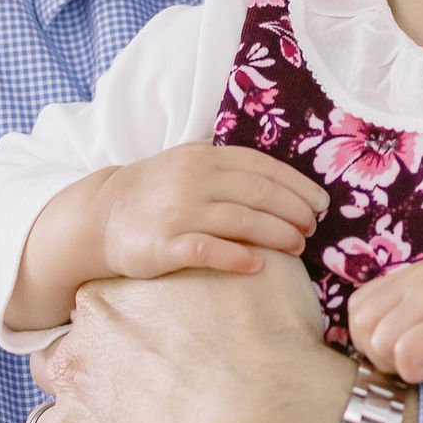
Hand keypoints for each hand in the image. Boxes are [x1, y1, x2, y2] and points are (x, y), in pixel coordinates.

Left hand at [29, 256, 395, 422]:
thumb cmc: (278, 351)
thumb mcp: (264, 270)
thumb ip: (226, 255)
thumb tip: (240, 243)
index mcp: (100, 307)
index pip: (90, 317)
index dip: (126, 338)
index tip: (161, 358)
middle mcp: (71, 368)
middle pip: (64, 374)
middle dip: (98, 388)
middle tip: (152, 405)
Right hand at [101, 146, 322, 281]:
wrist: (102, 216)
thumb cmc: (158, 191)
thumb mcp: (190, 164)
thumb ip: (229, 168)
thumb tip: (286, 184)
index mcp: (205, 157)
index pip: (263, 167)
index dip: (297, 185)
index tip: (321, 203)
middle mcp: (194, 180)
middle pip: (259, 193)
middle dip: (294, 211)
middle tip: (312, 228)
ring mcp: (179, 212)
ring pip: (242, 220)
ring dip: (278, 233)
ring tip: (297, 245)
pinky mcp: (165, 245)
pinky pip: (209, 251)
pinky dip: (238, 257)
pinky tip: (259, 266)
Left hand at [346, 262, 422, 404]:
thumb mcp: (417, 329)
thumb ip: (384, 326)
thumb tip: (333, 347)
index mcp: (412, 276)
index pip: (357, 309)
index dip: (371, 342)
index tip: (406, 351)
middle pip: (363, 325)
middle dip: (382, 356)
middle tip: (419, 360)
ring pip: (381, 341)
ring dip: (403, 366)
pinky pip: (405, 355)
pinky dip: (420, 373)